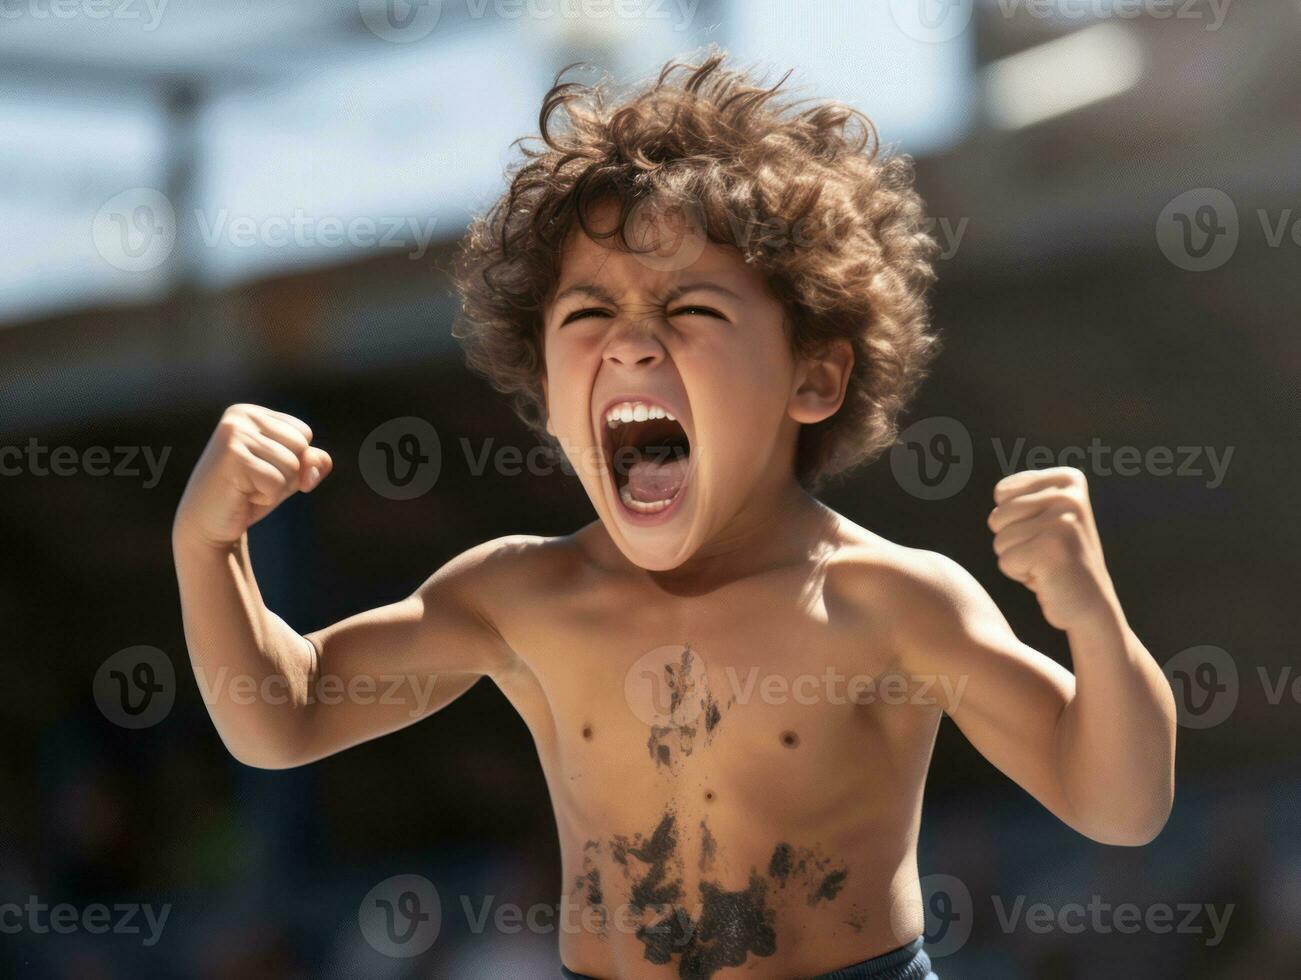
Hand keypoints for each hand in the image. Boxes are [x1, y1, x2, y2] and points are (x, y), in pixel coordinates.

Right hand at [173, 404, 332, 548]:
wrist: (207, 524)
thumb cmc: (249, 495)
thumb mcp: (289, 474)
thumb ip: (313, 461)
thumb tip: (312, 464)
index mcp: (252, 413)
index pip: (303, 433)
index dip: (293, 460)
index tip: (260, 468)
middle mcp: (240, 416)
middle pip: (301, 445)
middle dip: (286, 473)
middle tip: (253, 481)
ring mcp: (235, 434)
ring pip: (292, 464)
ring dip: (276, 487)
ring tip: (247, 488)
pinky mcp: (233, 456)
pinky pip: (277, 481)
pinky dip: (266, 496)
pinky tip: (242, 495)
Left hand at [988, 467, 1119, 631]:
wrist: (1091, 604)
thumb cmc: (1058, 559)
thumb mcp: (1044, 515)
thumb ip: (1023, 494)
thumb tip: (987, 481)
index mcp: (1068, 479)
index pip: (1002, 492)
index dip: (1013, 520)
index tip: (1044, 533)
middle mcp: (1069, 494)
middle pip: (998, 515)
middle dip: (1013, 541)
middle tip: (1045, 553)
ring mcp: (1063, 520)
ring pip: (1000, 539)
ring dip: (1017, 558)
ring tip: (1047, 563)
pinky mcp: (1053, 547)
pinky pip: (1006, 560)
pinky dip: (1020, 574)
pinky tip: (1047, 577)